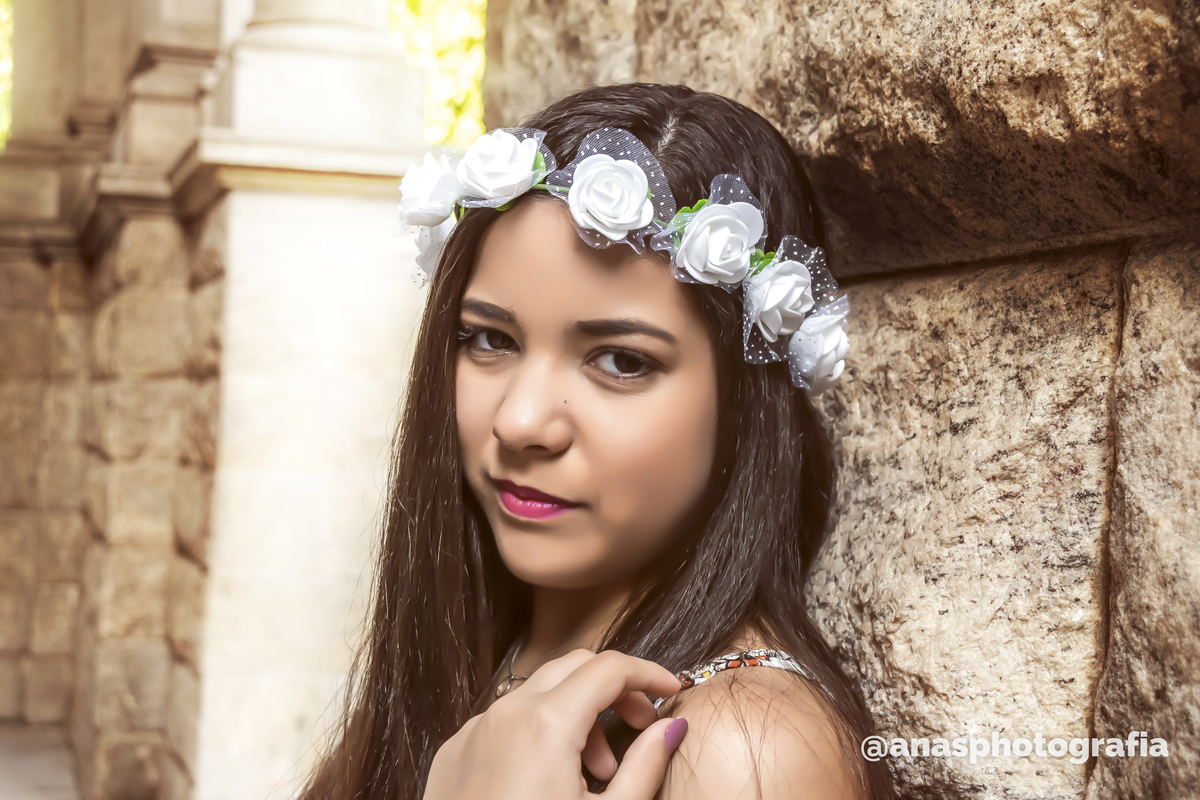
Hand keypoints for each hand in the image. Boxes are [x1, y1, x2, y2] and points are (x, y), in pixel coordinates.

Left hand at [422, 648, 688, 799]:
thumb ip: (644, 767)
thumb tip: (670, 729)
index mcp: (547, 725)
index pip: (609, 668)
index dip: (648, 674)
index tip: (671, 690)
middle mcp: (505, 714)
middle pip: (573, 667)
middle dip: (613, 689)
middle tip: (640, 726)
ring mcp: (472, 732)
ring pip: (535, 694)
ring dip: (575, 715)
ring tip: (595, 773)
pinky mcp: (452, 754)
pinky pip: (502, 721)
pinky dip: (535, 733)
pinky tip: (547, 781)